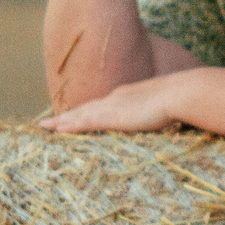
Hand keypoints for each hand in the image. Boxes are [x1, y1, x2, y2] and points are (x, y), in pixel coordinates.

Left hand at [39, 72, 192, 135]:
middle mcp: (114, 98)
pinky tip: (57, 131)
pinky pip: (84, 123)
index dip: (85, 111)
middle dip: (67, 116)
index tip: (74, 116)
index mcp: (126, 96)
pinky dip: (70, 127)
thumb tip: (165, 118)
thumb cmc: (179, 99)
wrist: (179, 93)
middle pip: (85, 109)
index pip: (100, 105)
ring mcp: (112, 106)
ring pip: (79, 115)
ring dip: (62, 122)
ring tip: (45, 128)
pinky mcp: (112, 117)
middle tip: (49, 123)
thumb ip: (159, 111)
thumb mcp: (165, 106)